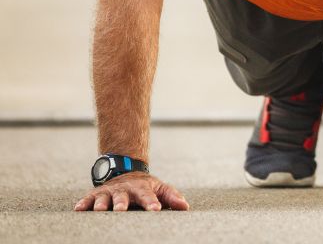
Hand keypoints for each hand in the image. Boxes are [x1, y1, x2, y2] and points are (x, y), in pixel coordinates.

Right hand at [74, 172, 189, 211]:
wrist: (126, 170)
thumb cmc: (145, 186)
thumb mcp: (160, 188)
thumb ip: (171, 196)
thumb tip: (185, 207)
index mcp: (142, 189)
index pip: (148, 196)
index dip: (151, 203)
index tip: (155, 210)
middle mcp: (125, 189)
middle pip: (123, 197)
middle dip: (121, 203)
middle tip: (121, 210)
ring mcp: (109, 192)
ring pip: (104, 198)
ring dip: (101, 204)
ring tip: (99, 210)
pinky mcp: (96, 194)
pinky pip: (88, 199)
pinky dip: (83, 203)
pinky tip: (79, 209)